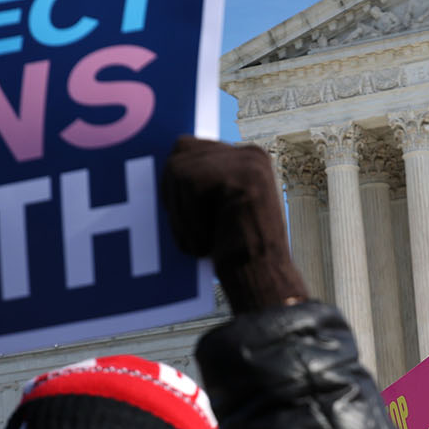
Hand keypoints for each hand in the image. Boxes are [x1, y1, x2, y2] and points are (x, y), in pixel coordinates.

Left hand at [161, 137, 306, 311]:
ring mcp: (249, 163)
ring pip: (180, 170)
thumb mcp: (216, 210)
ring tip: (197, 243)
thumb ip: (201, 184)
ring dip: (180, 214)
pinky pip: (190, 184)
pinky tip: (204, 243)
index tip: (175, 214)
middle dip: (172, 193)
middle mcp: (251, 155)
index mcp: (246, 161)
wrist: (263, 281)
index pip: (190, 148)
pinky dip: (188, 219)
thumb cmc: (235, 254)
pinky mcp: (244, 175)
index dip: (173, 182)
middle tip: (184, 233)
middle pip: (181, 150)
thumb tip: (165, 167)